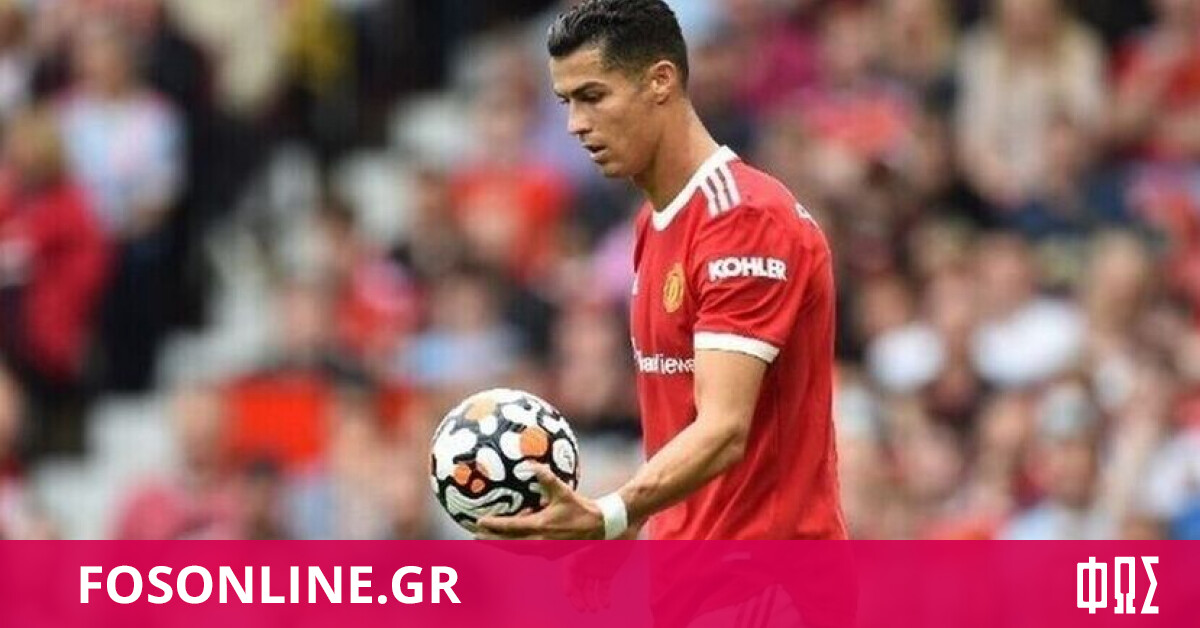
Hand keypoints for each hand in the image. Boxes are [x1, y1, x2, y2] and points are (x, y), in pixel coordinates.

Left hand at [476, 465, 604, 539]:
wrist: (599, 527)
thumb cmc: (580, 507)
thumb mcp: (563, 490)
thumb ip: (546, 477)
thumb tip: (529, 463)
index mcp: (541, 526)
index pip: (511, 527)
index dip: (494, 525)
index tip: (479, 521)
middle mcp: (540, 542)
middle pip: (509, 543)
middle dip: (490, 540)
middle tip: (474, 534)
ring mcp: (544, 550)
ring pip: (516, 549)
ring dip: (500, 544)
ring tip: (485, 539)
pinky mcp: (549, 554)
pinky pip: (526, 549)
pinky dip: (515, 545)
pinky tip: (509, 539)